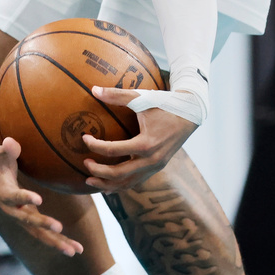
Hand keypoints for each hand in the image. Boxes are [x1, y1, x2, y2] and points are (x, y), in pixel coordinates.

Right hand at [0, 138, 82, 256]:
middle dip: (42, 225)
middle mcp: (11, 208)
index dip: (24, 198)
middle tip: (59, 228)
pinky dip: (59, 241)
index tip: (38, 199)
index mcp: (3, 192)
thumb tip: (10, 142)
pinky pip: (43, 233)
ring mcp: (20, 216)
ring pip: (37, 232)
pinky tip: (75, 248)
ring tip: (75, 250)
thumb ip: (6, 149)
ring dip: (55, 241)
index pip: (13, 197)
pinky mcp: (28, 218)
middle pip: (26, 220)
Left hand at [81, 86, 197, 191]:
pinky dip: (121, 185)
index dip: (95, 146)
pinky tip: (108, 184)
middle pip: (119, 173)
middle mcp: (152, 160)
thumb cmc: (164, 104)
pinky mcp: (157, 167)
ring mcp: (156, 166)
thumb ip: (117, 95)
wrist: (190, 114)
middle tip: (84, 163)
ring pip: (128, 183)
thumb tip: (93, 89)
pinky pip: (136, 181)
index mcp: (146, 143)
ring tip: (89, 181)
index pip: (114, 150)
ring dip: (108, 184)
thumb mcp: (141, 98)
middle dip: (99, 171)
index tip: (84, 138)